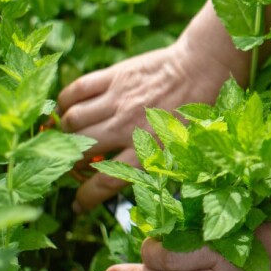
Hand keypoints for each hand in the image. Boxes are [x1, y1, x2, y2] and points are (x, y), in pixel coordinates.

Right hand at [59, 5, 243, 211]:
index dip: (86, 198)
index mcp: (149, 150)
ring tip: (68, 136)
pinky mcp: (115, 76)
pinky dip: (64, 101)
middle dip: (71, 163)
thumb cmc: (202, 108)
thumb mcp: (188, 146)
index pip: (105, 182)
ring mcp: (118, 100)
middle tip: (73, 164)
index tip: (78, 204)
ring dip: (64, 132)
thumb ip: (161, 164)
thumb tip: (138, 183)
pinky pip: (76, 90)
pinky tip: (66, 108)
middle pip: (81, 151)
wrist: (206, 66)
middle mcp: (128, 128)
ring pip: (72, 122)